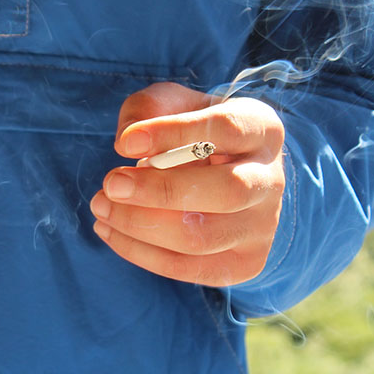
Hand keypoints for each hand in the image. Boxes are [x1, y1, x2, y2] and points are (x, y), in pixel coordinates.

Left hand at [89, 82, 284, 285]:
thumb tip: (127, 144)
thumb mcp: (174, 104)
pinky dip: (139, 252)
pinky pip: (187, 269)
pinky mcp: (243, 263)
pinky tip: (109, 230)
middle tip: (111, 183)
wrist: (227, 174)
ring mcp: (262, 227)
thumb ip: (149, 108)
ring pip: (202, 238)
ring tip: (102, 206)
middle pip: (227, 192)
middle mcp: (271, 180)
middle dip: (159, 191)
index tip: (126, 144)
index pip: (225, 129)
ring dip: (140, 225)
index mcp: (261, 129)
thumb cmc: (193, 132)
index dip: (173, 134)